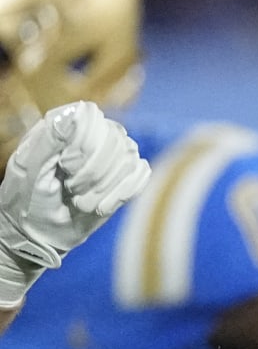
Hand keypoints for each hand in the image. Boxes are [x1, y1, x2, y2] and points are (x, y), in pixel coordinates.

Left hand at [0, 101, 150, 307]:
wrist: (39, 235)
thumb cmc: (26, 203)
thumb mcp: (29, 173)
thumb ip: (49, 141)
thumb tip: (76, 112)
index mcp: (62, 126)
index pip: (92, 118)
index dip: (85, 145)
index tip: (66, 168)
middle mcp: (90, 134)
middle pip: (116, 140)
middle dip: (96, 172)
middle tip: (73, 191)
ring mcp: (110, 154)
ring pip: (130, 158)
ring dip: (107, 187)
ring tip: (82, 202)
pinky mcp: (124, 174)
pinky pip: (141, 172)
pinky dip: (124, 192)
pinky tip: (102, 206)